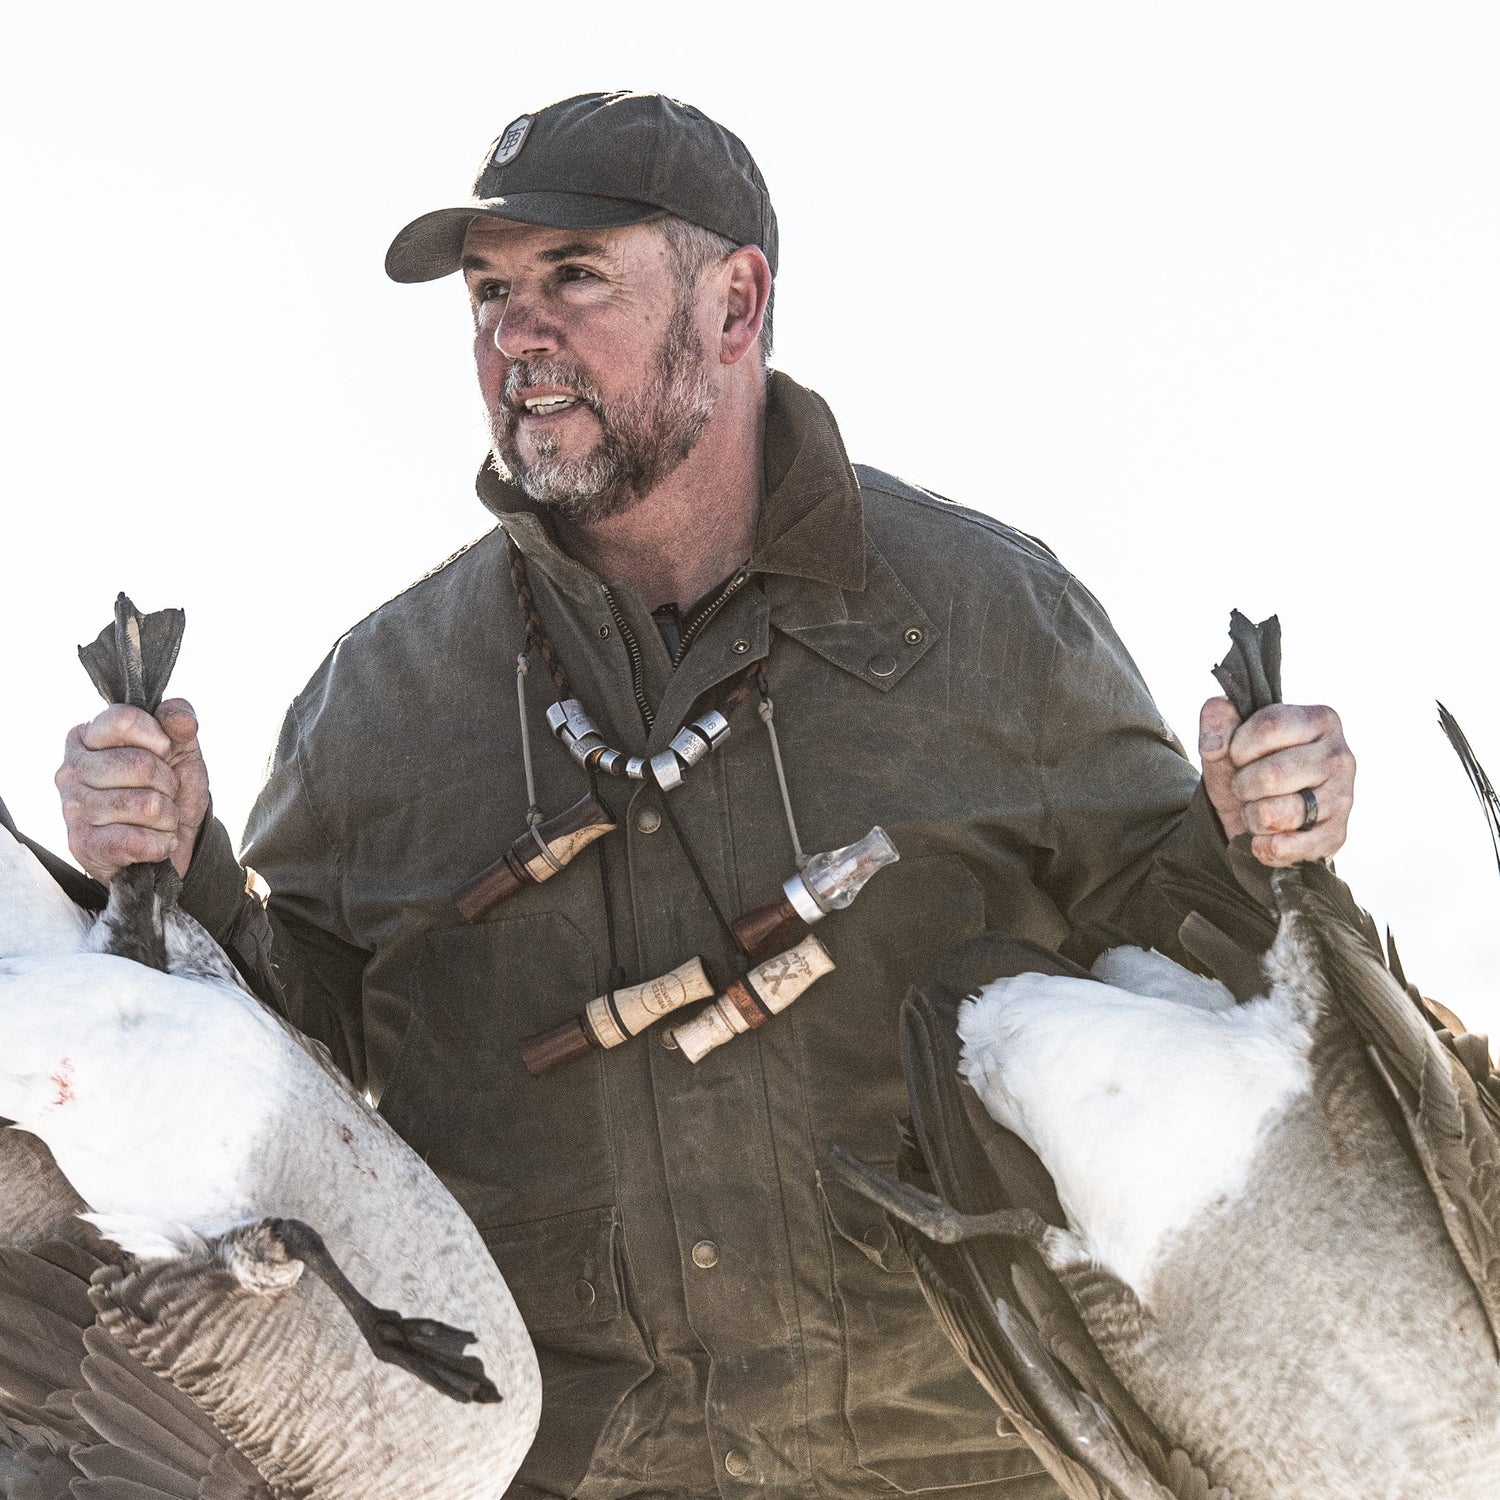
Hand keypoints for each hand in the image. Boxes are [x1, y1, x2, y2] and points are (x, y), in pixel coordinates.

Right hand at [56, 697, 210, 882]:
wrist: (172, 845)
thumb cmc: (169, 790)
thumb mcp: (182, 750)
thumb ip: (180, 722)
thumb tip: (182, 719)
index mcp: (87, 737)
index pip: (124, 719)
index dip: (159, 739)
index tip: (164, 754)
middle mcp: (70, 769)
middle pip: (141, 765)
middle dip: (169, 784)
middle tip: (164, 794)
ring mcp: (72, 808)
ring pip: (147, 805)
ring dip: (168, 817)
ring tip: (158, 820)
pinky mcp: (82, 845)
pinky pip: (137, 841)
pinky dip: (160, 844)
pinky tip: (154, 843)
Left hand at [1198, 697, 1353, 866]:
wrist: (1258, 814)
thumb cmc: (1248, 767)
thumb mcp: (1227, 736)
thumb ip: (1216, 718)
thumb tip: (1213, 746)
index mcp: (1320, 720)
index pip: (1270, 726)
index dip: (1239, 747)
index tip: (1239, 756)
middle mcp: (1340, 756)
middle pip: (1271, 775)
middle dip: (1243, 786)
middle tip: (1248, 787)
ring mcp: (1342, 798)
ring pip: (1274, 814)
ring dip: (1251, 816)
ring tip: (1259, 809)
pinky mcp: (1335, 836)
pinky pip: (1281, 847)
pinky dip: (1260, 845)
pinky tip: (1266, 836)